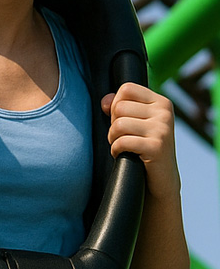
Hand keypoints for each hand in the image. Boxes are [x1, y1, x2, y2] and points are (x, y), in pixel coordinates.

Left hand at [102, 83, 179, 198]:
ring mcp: (162, 129)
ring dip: (112, 138)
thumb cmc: (144, 148)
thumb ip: (121, 107)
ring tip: (121, 146)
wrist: (162, 180)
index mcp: (161, 102)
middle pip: (119, 107)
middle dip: (113, 124)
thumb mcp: (137, 123)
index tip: (122, 120)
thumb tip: (105, 100)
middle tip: (122, 137)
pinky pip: (121, 142)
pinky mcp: (156, 147)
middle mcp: (164, 112)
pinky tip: (122, 155)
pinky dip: (115, 150)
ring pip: (118, 124)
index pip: (127, 88)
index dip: (116, 104)